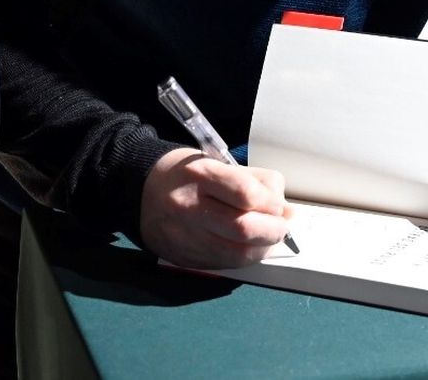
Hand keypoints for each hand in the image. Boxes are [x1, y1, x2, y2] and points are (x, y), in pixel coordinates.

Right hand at [139, 148, 294, 269]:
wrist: (142, 192)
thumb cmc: (186, 174)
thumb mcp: (218, 162)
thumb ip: (255, 183)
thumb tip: (285, 211)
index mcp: (199, 175)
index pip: (246, 194)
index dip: (272, 203)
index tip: (279, 205)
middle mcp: (189, 208)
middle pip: (244, 229)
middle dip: (274, 231)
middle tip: (281, 226)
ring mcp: (185, 237)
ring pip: (238, 254)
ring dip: (263, 249)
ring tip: (267, 237)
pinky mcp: (185, 259)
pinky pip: (225, 265)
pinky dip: (244, 258)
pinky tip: (247, 246)